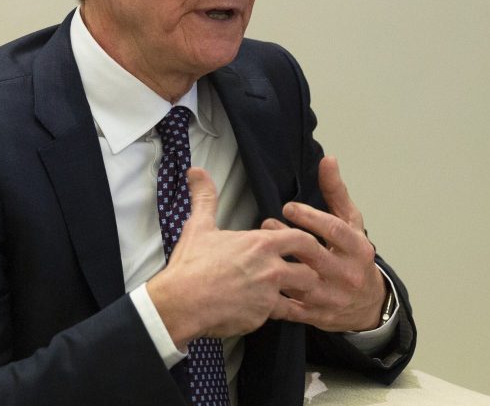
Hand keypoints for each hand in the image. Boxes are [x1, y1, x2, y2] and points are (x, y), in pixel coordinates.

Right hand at [146, 167, 321, 345]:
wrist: (179, 303)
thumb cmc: (191, 265)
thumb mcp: (199, 226)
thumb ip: (205, 197)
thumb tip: (196, 172)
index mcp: (262, 244)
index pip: (302, 239)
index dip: (306, 243)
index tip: (303, 247)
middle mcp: (272, 270)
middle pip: (310, 270)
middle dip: (309, 271)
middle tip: (302, 272)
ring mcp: (268, 296)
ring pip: (299, 295)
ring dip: (296, 294)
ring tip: (289, 294)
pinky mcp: (261, 318)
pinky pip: (277, 315)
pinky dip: (272, 312)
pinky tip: (264, 309)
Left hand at [261, 156, 387, 331]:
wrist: (369, 303)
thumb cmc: (355, 255)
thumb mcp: (352, 222)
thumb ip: (336, 193)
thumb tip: (327, 160)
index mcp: (358, 248)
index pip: (333, 230)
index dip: (310, 217)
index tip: (288, 207)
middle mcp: (348, 273)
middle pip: (314, 254)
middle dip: (287, 238)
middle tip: (265, 225)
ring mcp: (333, 297)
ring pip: (300, 281)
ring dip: (277, 264)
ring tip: (259, 249)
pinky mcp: (319, 316)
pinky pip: (292, 306)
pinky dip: (274, 293)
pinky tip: (259, 279)